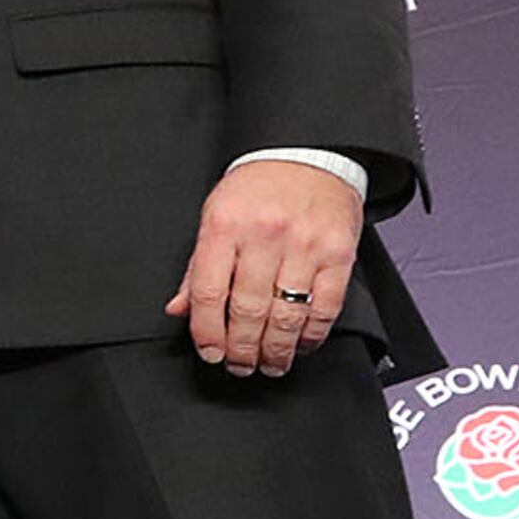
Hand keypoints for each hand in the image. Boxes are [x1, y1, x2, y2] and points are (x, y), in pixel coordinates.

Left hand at [165, 159, 363, 376]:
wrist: (308, 153)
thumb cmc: (258, 187)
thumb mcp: (215, 215)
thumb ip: (197, 266)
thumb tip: (179, 310)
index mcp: (225, 226)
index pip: (209, 293)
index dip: (207, 333)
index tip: (210, 352)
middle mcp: (264, 235)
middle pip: (248, 311)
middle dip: (241, 349)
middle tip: (239, 365)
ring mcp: (304, 246)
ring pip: (287, 316)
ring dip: (276, 351)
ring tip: (269, 363)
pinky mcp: (338, 254)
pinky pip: (325, 308)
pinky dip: (311, 335)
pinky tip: (300, 345)